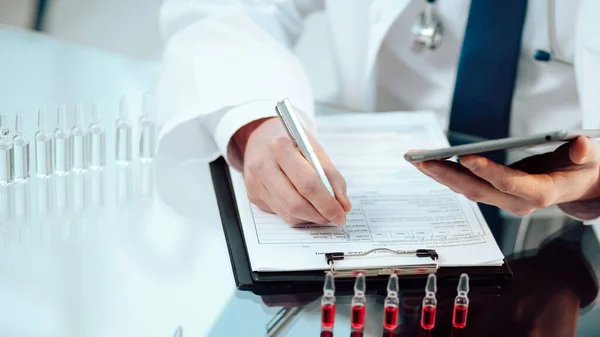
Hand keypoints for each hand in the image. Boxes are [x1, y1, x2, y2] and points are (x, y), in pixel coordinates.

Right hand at [233, 117, 350, 224]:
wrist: (262, 137)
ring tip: (322, 211)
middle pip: (295, 203)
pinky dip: (298, 215)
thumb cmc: (292, 143)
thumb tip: (342, 206)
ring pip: (288, 213)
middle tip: (334, 217)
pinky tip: (305, 206)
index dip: (326, 203)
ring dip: (310, 217)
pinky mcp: (253, 195)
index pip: (307, 183)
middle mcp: (263, 165)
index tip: (341, 213)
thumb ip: (331, 177)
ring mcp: (255, 182)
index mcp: (281, 148)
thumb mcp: (315, 151)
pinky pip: (280, 213)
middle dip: (319, 214)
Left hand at [410, 136, 599, 215]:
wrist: (581, 186)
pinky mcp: (495, 193)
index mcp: (541, 192)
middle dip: (448, 175)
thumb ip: (585, 151)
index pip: (510, 184)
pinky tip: (429, 163)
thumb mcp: (592, 158)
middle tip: (423, 159)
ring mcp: (504, 199)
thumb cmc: (584, 169)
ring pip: (468, 190)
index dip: (488, 172)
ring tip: (417, 159)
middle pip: (478, 191)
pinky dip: (447, 174)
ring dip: (440, 175)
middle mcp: (518, 200)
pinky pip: (467, 186)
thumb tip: (581, 145)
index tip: (465, 158)